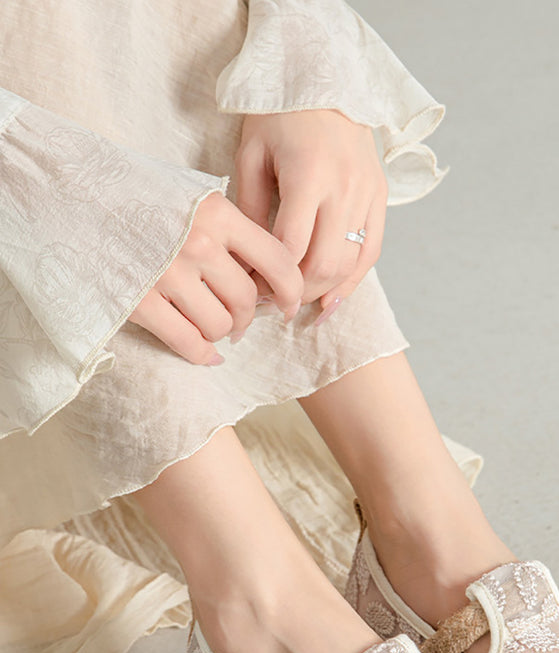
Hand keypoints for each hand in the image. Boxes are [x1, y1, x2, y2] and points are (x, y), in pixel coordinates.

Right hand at [128, 192, 302, 364]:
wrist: (64, 188)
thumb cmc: (130, 191)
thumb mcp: (186, 193)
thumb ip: (224, 226)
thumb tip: (262, 269)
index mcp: (216, 213)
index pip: (277, 260)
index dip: (291, 290)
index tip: (290, 304)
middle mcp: (198, 244)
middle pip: (247, 301)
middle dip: (247, 317)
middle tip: (237, 318)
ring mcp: (168, 275)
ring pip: (220, 325)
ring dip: (220, 333)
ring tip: (211, 325)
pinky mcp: (139, 301)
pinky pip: (188, 341)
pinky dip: (201, 354)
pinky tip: (206, 354)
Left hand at [235, 109, 387, 315]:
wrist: (325, 80)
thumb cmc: (279, 115)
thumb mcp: (251, 155)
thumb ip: (252, 209)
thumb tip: (251, 263)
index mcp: (308, 176)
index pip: (291, 249)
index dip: (269, 280)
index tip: (250, 293)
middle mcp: (343, 188)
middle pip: (323, 265)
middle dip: (295, 294)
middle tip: (270, 304)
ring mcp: (366, 194)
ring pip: (348, 265)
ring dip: (320, 292)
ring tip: (295, 304)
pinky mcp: (379, 197)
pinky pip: (370, 252)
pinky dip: (351, 282)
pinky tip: (329, 302)